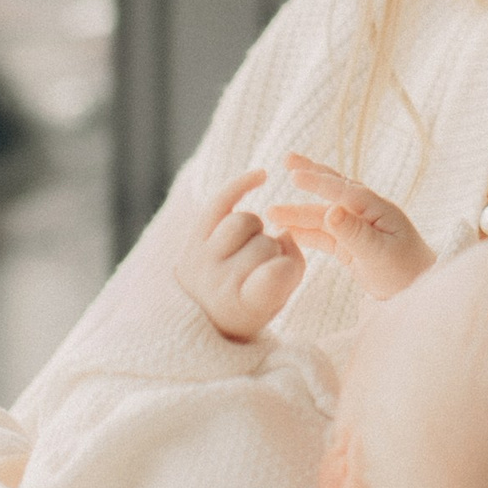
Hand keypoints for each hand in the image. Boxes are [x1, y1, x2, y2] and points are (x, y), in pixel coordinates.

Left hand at [177, 168, 307, 344]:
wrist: (201, 312)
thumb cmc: (249, 305)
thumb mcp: (278, 301)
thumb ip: (293, 268)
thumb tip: (285, 230)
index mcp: (243, 307)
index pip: (273, 277)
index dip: (286, 269)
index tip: (283, 273)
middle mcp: (217, 283)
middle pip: (266, 244)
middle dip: (273, 250)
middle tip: (264, 265)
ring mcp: (201, 257)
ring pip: (244, 221)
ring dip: (256, 230)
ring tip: (251, 244)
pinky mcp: (194, 236)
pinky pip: (220, 200)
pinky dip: (241, 184)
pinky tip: (262, 176)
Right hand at [264, 156, 433, 299]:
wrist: (419, 290)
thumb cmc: (406, 271)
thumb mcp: (379, 253)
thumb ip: (354, 232)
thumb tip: (331, 210)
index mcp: (377, 209)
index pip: (343, 190)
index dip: (318, 182)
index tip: (293, 174)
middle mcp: (366, 213)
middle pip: (333, 190)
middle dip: (310, 176)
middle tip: (286, 161)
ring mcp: (357, 228)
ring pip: (323, 215)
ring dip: (298, 212)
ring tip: (270, 212)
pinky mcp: (350, 245)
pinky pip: (323, 234)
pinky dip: (305, 232)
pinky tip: (286, 230)